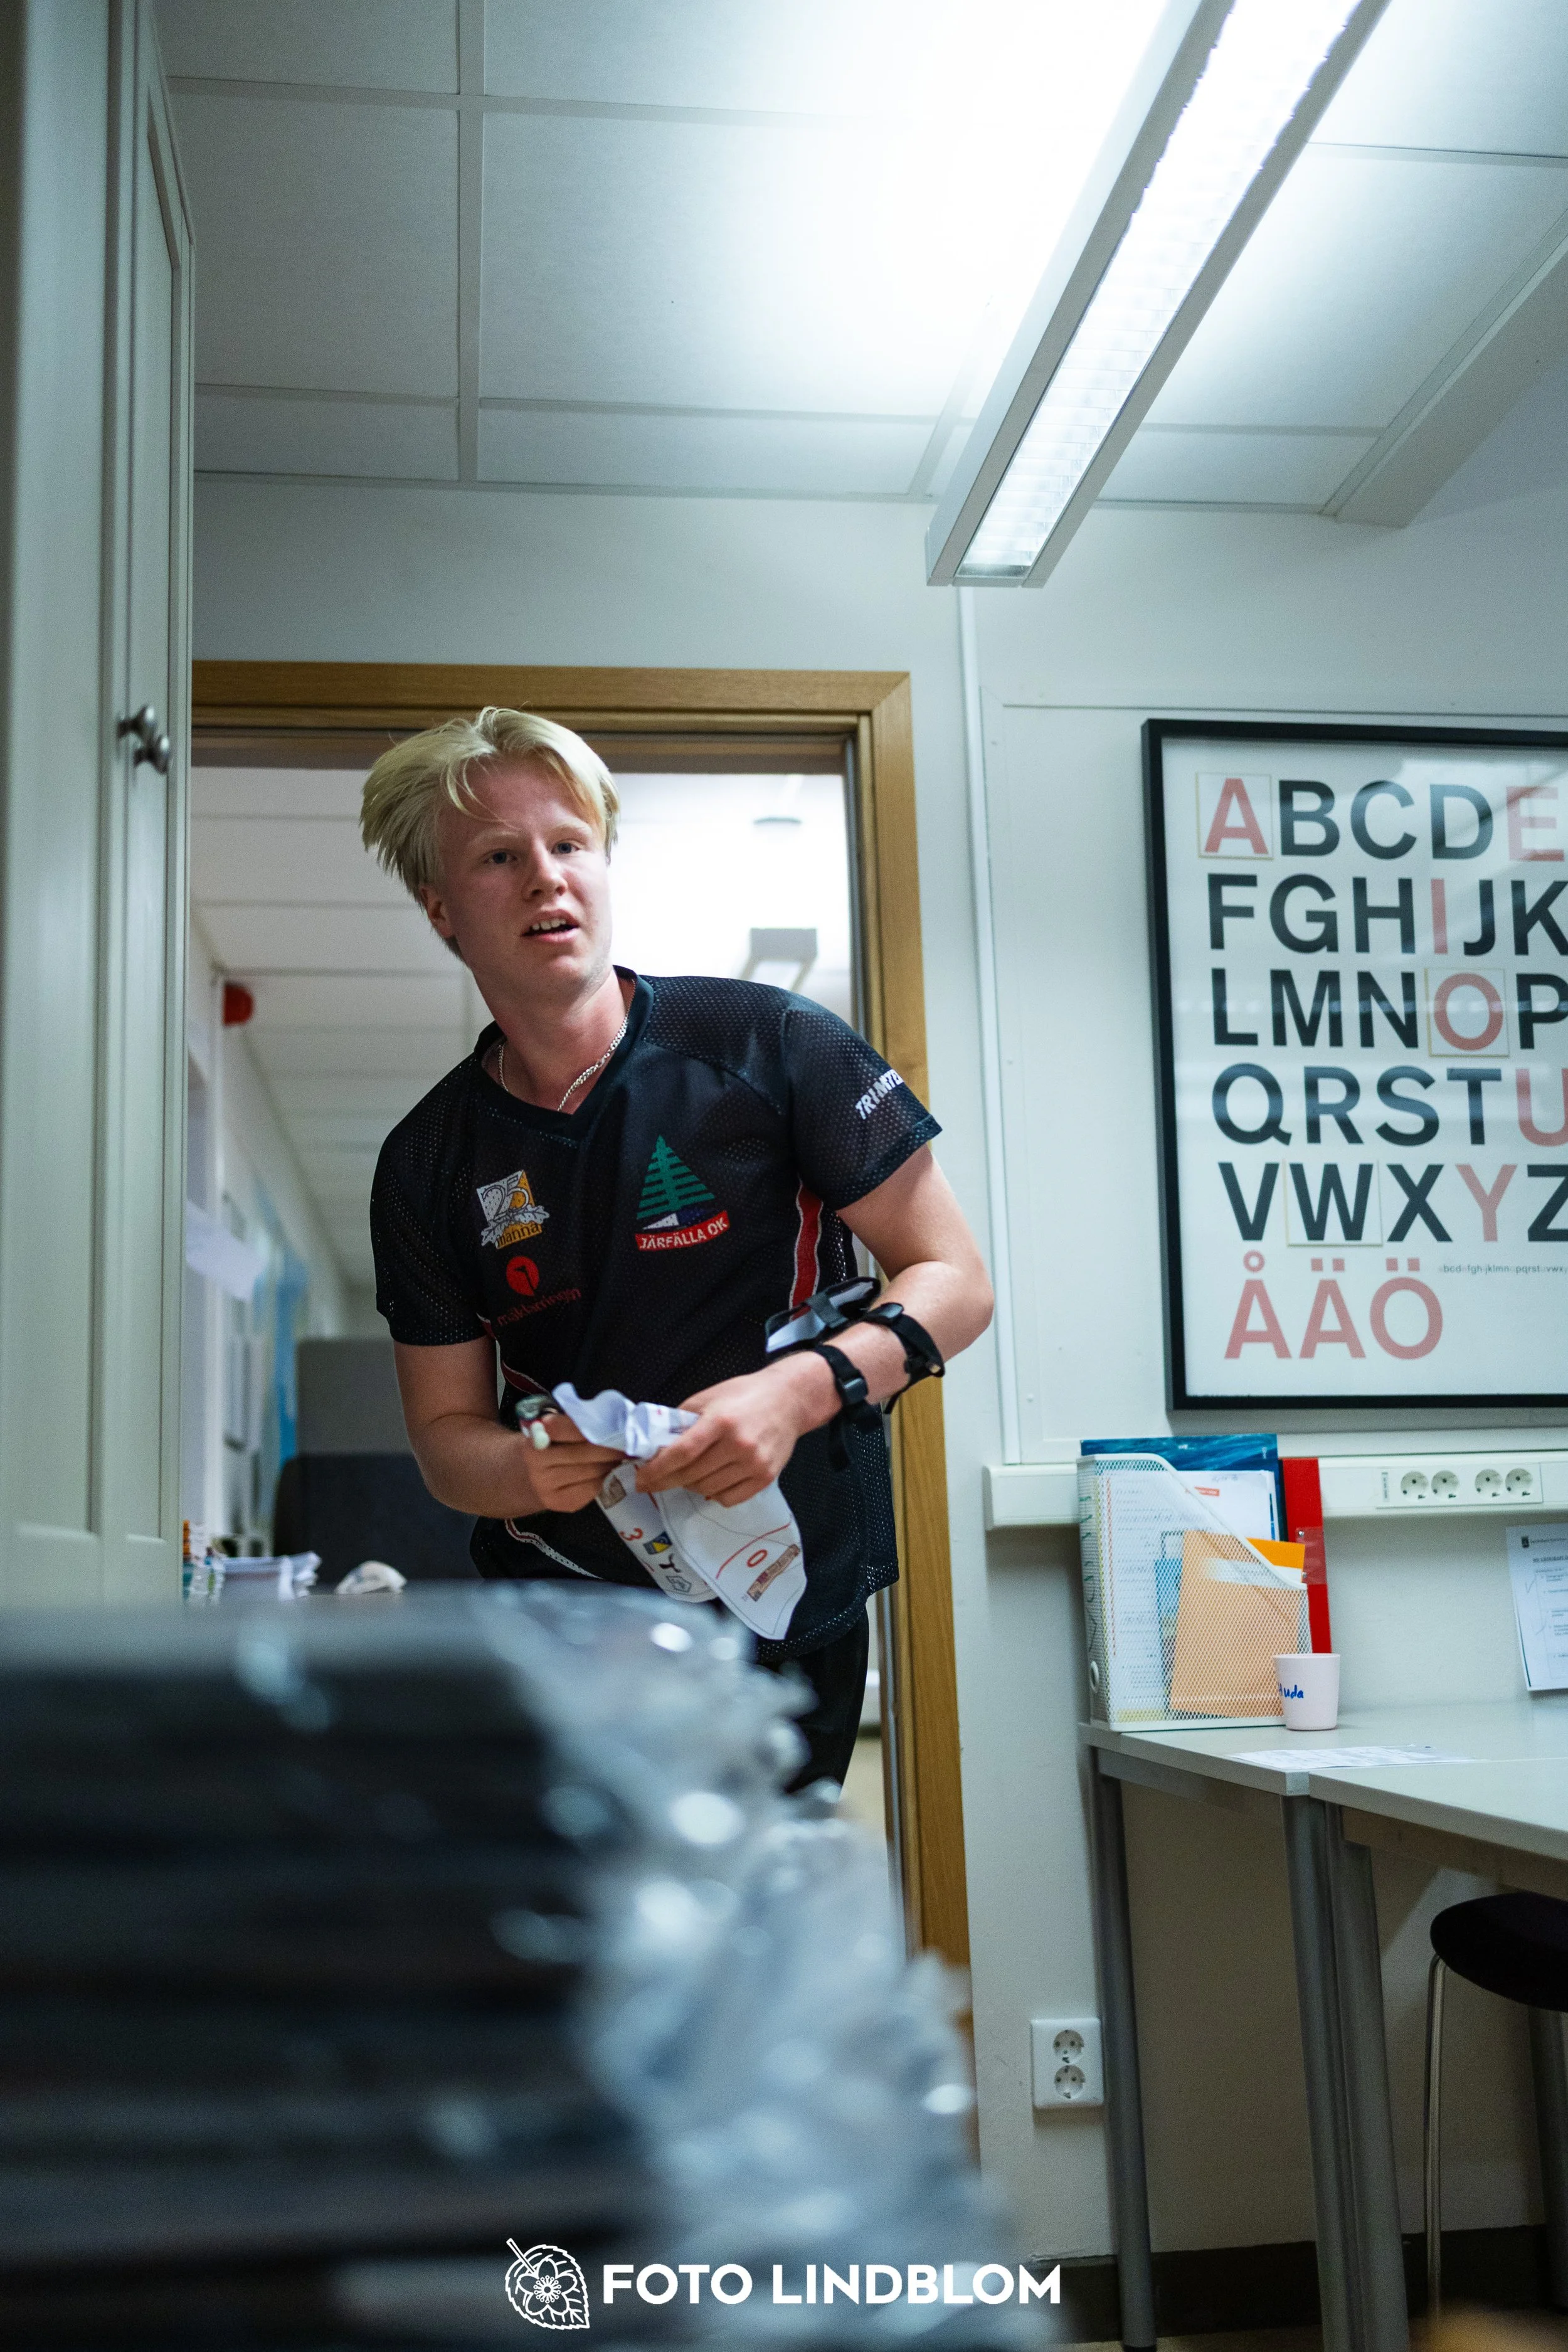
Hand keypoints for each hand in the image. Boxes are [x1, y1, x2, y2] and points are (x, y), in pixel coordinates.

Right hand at [514, 1413, 625, 1513]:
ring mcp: (545, 1484)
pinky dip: (604, 1479)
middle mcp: (537, 1461)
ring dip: (611, 1464)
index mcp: (536, 1434)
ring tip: (623, 1456)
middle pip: (585, 1453)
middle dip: (612, 1448)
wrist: (529, 1475)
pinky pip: (591, 1489)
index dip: (598, 1428)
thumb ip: (575, 1423)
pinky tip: (609, 1472)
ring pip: (591, 1472)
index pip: (571, 1428)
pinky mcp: (558, 1502)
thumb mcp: (555, 1428)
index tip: (620, 1427)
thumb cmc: (550, 1445)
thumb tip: (615, 1423)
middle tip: (630, 1443)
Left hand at [635, 1358, 831, 1506]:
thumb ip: (682, 1420)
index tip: (641, 1478)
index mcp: (721, 1420)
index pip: (681, 1453)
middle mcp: (739, 1444)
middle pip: (692, 1475)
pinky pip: (729, 1498)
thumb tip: (655, 1445)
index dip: (657, 1469)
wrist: (789, 1400)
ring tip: (687, 1475)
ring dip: (690, 1485)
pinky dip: (714, 1494)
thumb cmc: (744, 1395)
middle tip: (653, 1482)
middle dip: (667, 1480)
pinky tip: (711, 1481)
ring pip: (708, 1489)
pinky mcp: (766, 1477)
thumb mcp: (708, 1397)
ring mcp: (754, 1464)